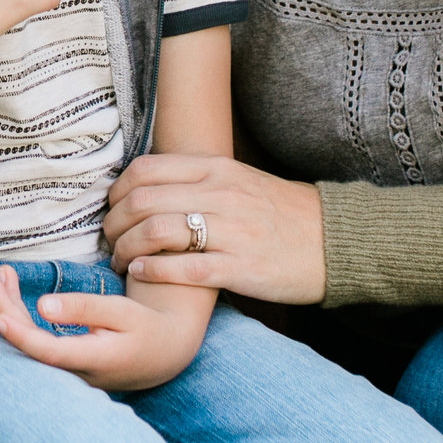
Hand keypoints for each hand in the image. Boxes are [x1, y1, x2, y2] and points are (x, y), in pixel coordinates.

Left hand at [0, 264, 202, 391]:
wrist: (164, 353)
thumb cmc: (145, 327)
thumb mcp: (122, 311)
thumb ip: (84, 308)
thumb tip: (42, 306)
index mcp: (94, 360)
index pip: (49, 352)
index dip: (22, 336)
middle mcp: (76, 372)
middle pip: (31, 346)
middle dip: (7, 312)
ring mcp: (68, 371)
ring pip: (30, 343)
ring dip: (11, 309)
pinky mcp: (64, 364)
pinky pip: (36, 341)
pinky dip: (22, 315)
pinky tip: (12, 292)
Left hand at [103, 153, 326, 305]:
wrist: (335, 240)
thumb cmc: (280, 213)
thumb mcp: (239, 179)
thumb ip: (196, 177)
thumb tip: (145, 184)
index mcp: (217, 168)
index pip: (145, 170)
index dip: (117, 191)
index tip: (111, 208)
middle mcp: (221, 195)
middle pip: (142, 202)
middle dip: (114, 224)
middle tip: (108, 240)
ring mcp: (232, 232)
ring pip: (156, 233)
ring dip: (126, 250)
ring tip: (120, 262)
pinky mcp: (241, 268)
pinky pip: (183, 269)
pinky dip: (153, 271)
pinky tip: (140, 274)